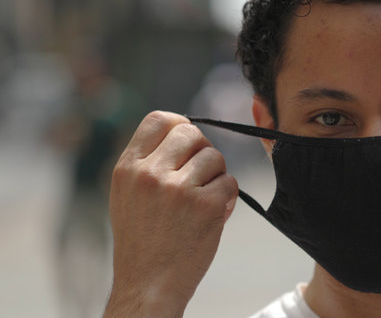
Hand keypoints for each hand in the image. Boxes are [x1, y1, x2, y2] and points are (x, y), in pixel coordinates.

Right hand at [104, 111, 237, 316]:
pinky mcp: (205, 206)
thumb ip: (149, 162)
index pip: (159, 119)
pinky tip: (213, 214)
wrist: (149, 284)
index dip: (179, 124)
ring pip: (215, 157)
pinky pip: (230, 182)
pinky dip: (227, 197)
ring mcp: (179, 189)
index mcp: (127, 168)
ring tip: (202, 200)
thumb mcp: (128, 195)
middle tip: (200, 174)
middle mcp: (150, 174)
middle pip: (192, 133)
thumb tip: (186, 132)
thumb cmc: (142, 241)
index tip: (187, 143)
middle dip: (202, 150)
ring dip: (216, 176)